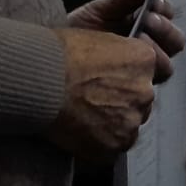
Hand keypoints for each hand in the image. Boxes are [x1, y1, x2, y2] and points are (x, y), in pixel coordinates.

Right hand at [46, 28, 158, 165]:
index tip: (108, 82)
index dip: (126, 78)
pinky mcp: (116, 144)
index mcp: (144, 59)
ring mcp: (132, 120)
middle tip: (91, 101)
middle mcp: (145, 90)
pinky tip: (78, 132)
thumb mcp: (97, 38)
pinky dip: (98, 143)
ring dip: (111, 124)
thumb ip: (118, 55)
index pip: (146, 73)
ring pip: (127, 125)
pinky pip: (112, 147)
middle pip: (139, 101)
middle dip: (120, 103)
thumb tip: (117, 66)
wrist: (38, 81)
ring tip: (82, 118)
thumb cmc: (58, 55)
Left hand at [68, 0, 184, 81]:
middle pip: (175, 42)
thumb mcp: (102, 11)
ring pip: (167, 64)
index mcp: (145, 26)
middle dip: (165, 30)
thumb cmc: (79, 32)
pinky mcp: (133, 89)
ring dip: (157, 50)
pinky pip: (148, 84)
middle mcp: (150, 48)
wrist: (55, 59)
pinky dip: (144, 73)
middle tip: (148, 21)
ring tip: (138, 41)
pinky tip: (127, 63)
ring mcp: (143, 70)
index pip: (168, 17)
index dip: (165, 11)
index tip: (154, 5)